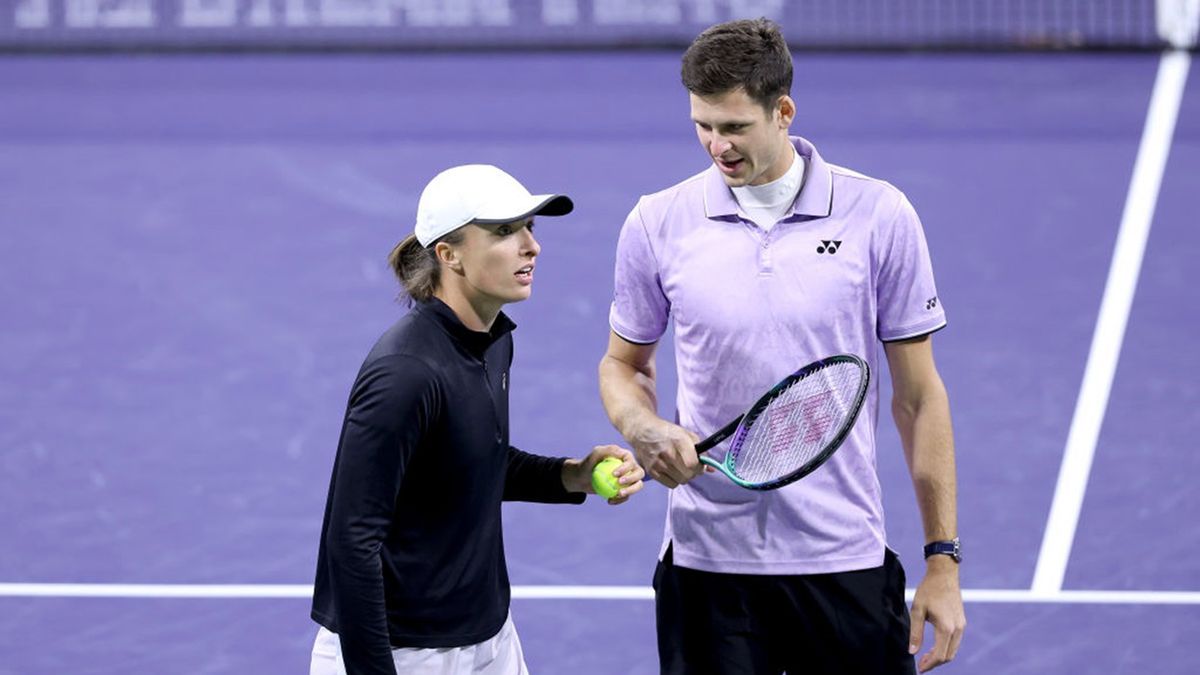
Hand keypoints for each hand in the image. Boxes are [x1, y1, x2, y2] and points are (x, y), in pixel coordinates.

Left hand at [563, 445, 644, 503]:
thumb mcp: (595, 453)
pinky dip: (619, 500)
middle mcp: (631, 468)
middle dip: (632, 479)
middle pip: (639, 473)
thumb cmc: (588, 463)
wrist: (582, 477)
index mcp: (626, 457)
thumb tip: (621, 453)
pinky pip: (626, 496)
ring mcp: (629, 480)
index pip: (631, 462)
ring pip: (637, 486)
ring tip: (618, 494)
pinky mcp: (625, 489)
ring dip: (631, 491)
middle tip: (619, 483)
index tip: (614, 474)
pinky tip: (610, 501)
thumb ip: (608, 450)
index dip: (626, 468)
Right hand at [624, 416, 703, 487]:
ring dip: (684, 476)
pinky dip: (675, 480)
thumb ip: (701, 450)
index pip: (693, 464)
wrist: (643, 431)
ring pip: (681, 481)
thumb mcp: (686, 434)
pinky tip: (672, 471)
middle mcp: (668, 453)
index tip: (700, 465)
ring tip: (680, 467)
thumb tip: (711, 468)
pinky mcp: (652, 471)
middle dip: (693, 472)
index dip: (700, 467)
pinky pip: (671, 484)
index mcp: (679, 441)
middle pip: (688, 475)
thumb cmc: (667, 432)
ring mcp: (659, 464)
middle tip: (691, 466)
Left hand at [909, 557, 965, 671]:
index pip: (940, 655)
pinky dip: (946, 647)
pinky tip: (934, 646)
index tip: (920, 668)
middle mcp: (957, 629)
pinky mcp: (962, 621)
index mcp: (946, 627)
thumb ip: (915, 633)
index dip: (930, 664)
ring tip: (926, 656)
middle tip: (921, 664)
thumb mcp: (917, 610)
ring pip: (953, 649)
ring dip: (941, 656)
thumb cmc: (928, 590)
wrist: (944, 574)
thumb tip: (912, 652)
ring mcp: (962, 625)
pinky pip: (955, 641)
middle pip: (949, 655)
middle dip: (935, 662)